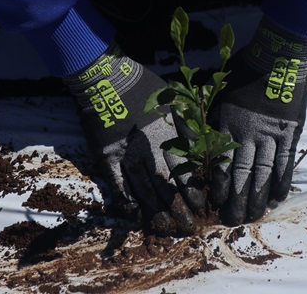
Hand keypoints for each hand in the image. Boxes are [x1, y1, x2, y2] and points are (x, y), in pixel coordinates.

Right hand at [63, 43, 202, 234]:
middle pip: (164, 185)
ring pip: (142, 189)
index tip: (200, 205)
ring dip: (154, 211)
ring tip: (164, 228)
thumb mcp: (170, 99)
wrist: (103, 78)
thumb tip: (203, 145)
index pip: (181, 168)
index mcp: (164, 135)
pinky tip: (135, 216)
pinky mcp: (106, 158)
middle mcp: (146, 149)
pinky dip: (126, 202)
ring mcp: (125, 155)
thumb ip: (185, 124)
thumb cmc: (140, 87)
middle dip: (176, 207)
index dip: (190, 189)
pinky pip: (117, 185)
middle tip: (187, 226)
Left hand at [211, 18, 306, 224]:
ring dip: (260, 197)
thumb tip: (182, 116)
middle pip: (242, 173)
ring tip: (256, 216)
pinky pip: (286, 163)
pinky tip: (280, 198)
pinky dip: (283, 181)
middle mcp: (249, 134)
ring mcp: (272, 135)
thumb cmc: (245, 70)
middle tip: (233, 220)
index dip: (218, 184)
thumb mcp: (218, 87)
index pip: (221, 162)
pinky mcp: (290, 133)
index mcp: (229, 124)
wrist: (278, 57)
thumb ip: (205, 107)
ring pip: (265, 173)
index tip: (214, 202)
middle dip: (237, 198)